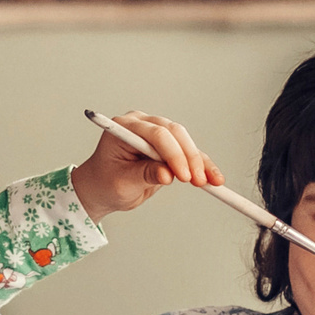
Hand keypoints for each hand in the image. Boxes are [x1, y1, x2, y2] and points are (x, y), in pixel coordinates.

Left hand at [72, 112, 221, 221]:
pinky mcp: (167, 145)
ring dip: (199, 162)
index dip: (173, 154)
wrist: (101, 188)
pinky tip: (213, 177)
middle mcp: (141, 125)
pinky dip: (201, 165)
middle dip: (189, 158)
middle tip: (199, 180)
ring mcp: (155, 133)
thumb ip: (144, 175)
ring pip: (185, 141)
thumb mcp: (122, 183)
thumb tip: (166, 175)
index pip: (155, 135)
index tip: (182, 175)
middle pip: (174, 134)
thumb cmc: (104, 183)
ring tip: (211, 181)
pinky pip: (188, 153)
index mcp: (124, 128)